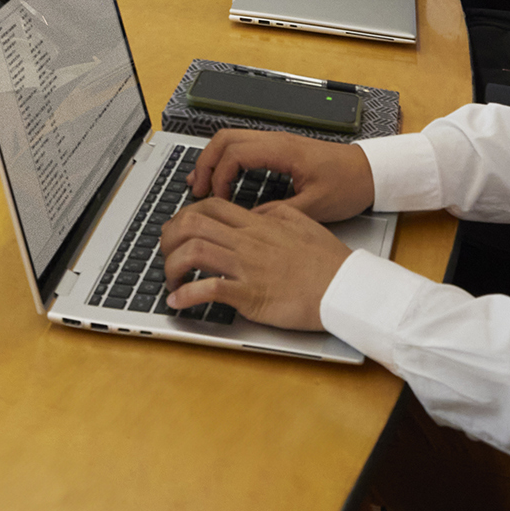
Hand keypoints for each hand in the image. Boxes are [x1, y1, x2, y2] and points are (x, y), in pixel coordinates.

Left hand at [159, 199, 352, 330]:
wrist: (344, 287)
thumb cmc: (328, 261)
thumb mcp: (301, 222)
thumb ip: (274, 213)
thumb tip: (255, 212)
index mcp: (257, 224)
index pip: (209, 207)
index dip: (185, 215)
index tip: (179, 229)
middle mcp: (247, 241)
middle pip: (192, 224)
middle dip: (169, 237)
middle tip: (165, 252)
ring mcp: (247, 267)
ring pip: (194, 252)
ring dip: (172, 265)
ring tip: (169, 279)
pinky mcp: (250, 295)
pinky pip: (210, 289)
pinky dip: (187, 296)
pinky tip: (178, 302)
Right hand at [185, 128, 374, 223]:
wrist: (370, 171)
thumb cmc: (348, 185)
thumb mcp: (315, 206)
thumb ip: (280, 213)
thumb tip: (249, 222)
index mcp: (282, 150)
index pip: (235, 153)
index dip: (220, 176)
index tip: (217, 200)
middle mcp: (275, 140)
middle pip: (225, 138)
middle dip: (206, 162)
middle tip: (196, 189)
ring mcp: (276, 141)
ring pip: (231, 138)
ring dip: (213, 159)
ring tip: (201, 184)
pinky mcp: (278, 148)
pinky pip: (243, 145)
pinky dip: (226, 159)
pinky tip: (223, 178)